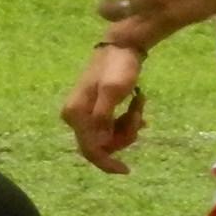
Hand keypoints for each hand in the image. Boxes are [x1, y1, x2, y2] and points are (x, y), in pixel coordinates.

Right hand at [61, 44, 149, 174]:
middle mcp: (75, 117)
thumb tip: (99, 143)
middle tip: (140, 116)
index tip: (127, 170)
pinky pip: (112, 126)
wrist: (122, 46)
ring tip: (140, 104)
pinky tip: (138, 104)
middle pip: (101, 144)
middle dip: (125, 135)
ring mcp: (85, 114)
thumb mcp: (113, 91)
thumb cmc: (118, 66)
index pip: (89, 149)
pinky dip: (127, 119)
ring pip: (109, 136)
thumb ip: (104, 117)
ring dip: (129, 124)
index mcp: (75, 114)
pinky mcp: (95, 110)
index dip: (107, 163)